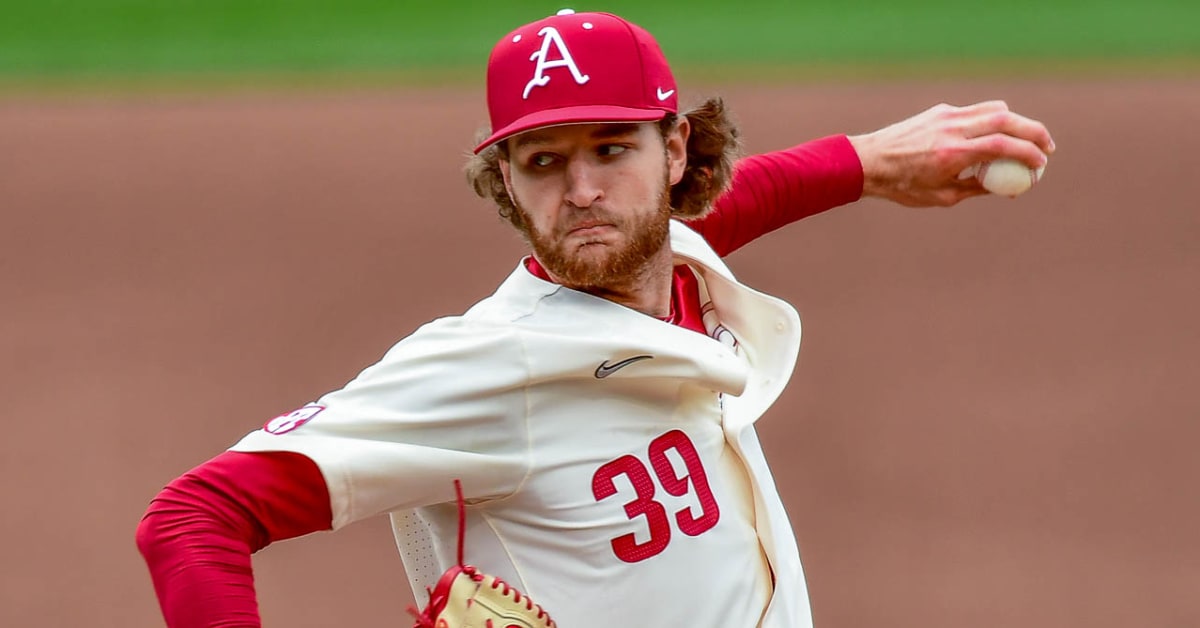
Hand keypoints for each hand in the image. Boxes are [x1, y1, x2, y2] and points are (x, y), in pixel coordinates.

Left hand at [848, 100, 1055, 206]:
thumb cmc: (903, 186)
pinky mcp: (940, 110)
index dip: (1028, 153)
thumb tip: (1006, 186)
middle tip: (1048, 148)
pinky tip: (996, 136)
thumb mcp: (942, 197)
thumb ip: (977, 188)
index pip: (1002, 145)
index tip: (1041, 164)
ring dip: (1017, 123)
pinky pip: (976, 110)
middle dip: (1034, 132)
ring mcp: (946, 115)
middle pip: (1006, 120)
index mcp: (952, 154)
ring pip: (994, 109)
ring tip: (1027, 140)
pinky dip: (994, 120)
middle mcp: (952, 129)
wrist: (869, 162)